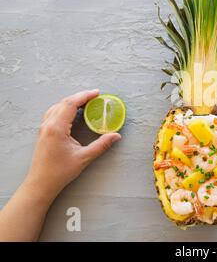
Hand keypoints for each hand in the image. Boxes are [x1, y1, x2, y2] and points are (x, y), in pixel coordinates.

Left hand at [0, 90, 120, 240]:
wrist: (41, 183)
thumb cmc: (60, 171)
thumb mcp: (84, 157)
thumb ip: (101, 145)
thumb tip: (116, 136)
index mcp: (57, 128)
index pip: (70, 104)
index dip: (84, 96)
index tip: (97, 93)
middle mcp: (48, 124)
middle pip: (64, 102)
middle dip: (80, 97)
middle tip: (95, 96)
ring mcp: (43, 127)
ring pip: (57, 106)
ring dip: (71, 101)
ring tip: (85, 101)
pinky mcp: (43, 132)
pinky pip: (53, 112)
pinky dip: (64, 107)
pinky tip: (72, 111)